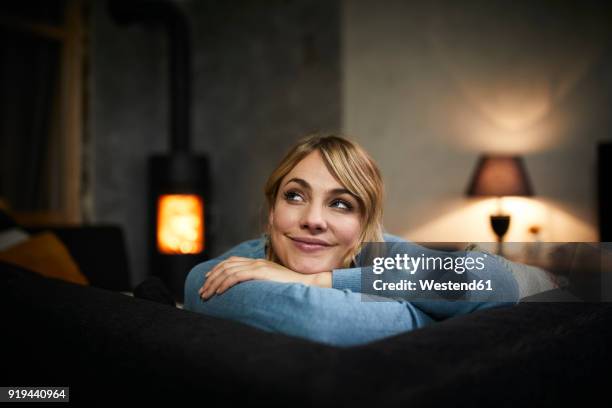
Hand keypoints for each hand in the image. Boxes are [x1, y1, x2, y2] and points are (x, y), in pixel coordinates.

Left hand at [198, 256, 317, 299]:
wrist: (307, 283)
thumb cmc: (292, 286)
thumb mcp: (272, 283)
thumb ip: (260, 283)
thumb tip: (249, 293)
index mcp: (258, 263)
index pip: (231, 262)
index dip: (217, 270)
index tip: (207, 280)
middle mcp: (256, 262)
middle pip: (226, 266)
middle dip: (211, 279)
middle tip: (202, 291)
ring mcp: (258, 266)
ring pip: (228, 271)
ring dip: (214, 283)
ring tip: (206, 294)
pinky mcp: (261, 272)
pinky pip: (237, 276)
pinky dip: (225, 283)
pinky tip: (219, 292)